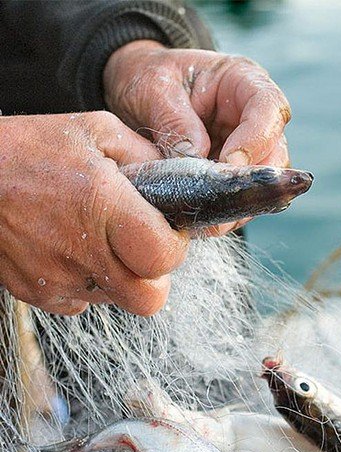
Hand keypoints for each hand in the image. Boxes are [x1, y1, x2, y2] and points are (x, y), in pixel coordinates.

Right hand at [0, 112, 188, 315]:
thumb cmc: (27, 147)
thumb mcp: (96, 131)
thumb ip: (147, 156)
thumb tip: (184, 178)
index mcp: (101, 205)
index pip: (164, 257)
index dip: (175, 246)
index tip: (167, 229)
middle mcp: (80, 249)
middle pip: (149, 299)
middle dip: (156, 275)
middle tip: (143, 246)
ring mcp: (55, 277)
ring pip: (117, 301)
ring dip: (121, 277)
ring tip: (102, 240)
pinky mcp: (35, 292)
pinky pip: (81, 302)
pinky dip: (87, 282)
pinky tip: (73, 249)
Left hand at [103, 41, 291, 234]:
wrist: (133, 90)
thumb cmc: (146, 76)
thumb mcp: (153, 88)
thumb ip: (175, 121)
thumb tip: (194, 160)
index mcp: (243, 81)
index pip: (269, 108)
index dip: (256, 139)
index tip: (229, 164)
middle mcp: (254, 115)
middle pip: (276, 151)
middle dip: (252, 180)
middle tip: (220, 201)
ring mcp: (248, 146)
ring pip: (264, 181)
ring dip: (240, 202)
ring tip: (210, 219)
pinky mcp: (234, 173)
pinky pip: (241, 196)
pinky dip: (225, 211)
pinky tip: (204, 222)